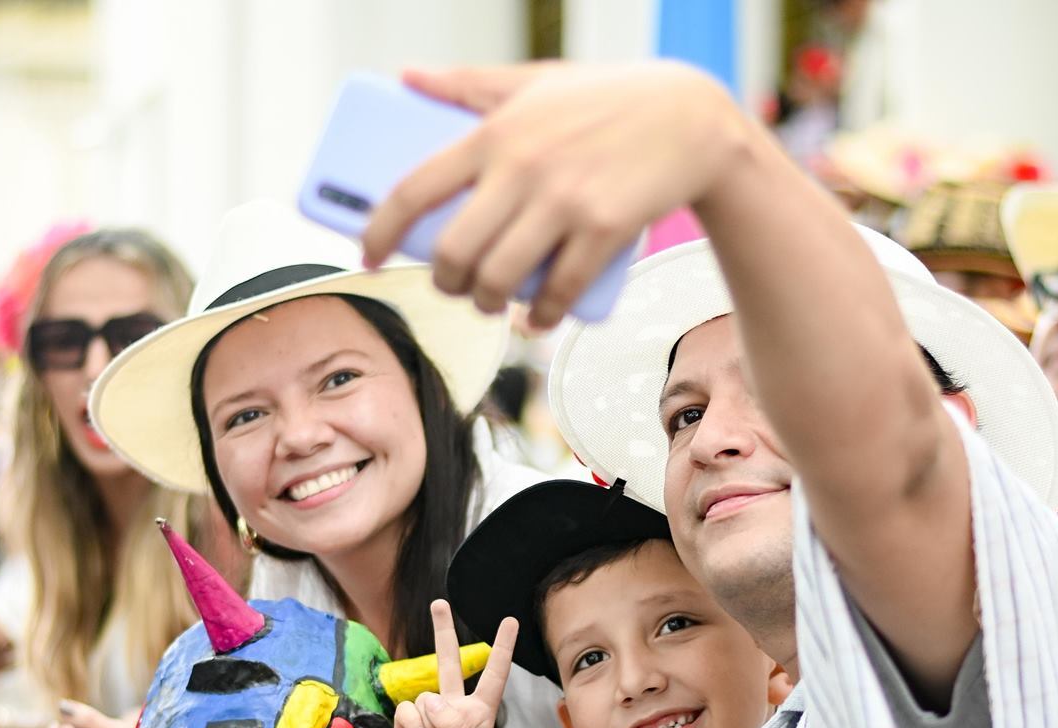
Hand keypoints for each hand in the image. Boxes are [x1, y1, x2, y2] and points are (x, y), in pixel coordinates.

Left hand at [362, 61, 745, 326]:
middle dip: (445, 283)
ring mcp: (563, 201)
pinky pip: (557, 293)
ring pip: (498, 280)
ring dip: (487, 304)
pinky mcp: (603, 230)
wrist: (690, 117)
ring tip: (491, 302)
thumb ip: (467, 84)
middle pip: (454, 251)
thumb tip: (404, 78)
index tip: (367, 256)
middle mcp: (521, 167)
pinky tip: (534, 320)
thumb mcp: (532, 81)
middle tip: (453, 286)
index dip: (379, 229)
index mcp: (492, 131)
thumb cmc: (606, 98)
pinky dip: (539, 317)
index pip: (413, 187)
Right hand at [391, 600, 515, 727]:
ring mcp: (430, 716)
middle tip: (438, 604)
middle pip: (451, 663)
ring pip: (426, 697)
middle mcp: (455, 709)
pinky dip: (413, 727)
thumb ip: (455, 723)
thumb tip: (431, 704)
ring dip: (430, 723)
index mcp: (480, 713)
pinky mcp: (407, 726)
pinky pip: (407, 711)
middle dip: (443, 633)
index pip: (493, 674)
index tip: (510, 621)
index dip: (502, 648)